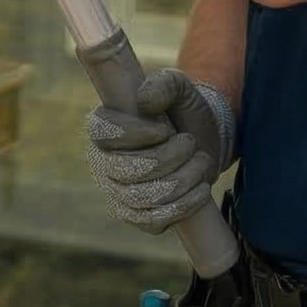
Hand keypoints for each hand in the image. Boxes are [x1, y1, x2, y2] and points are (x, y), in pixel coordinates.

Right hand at [86, 68, 236, 233]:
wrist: (204, 143)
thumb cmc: (183, 111)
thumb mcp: (179, 88)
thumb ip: (164, 84)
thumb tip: (144, 101)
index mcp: (103, 126)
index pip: (104, 133)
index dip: (136, 134)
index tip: (164, 128)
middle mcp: (103, 161)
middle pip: (127, 170)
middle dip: (169, 158)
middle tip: (191, 143)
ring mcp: (116, 192)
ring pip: (144, 197)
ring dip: (183, 180)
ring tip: (202, 162)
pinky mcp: (134, 216)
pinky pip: (151, 222)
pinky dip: (182, 206)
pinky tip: (200, 190)